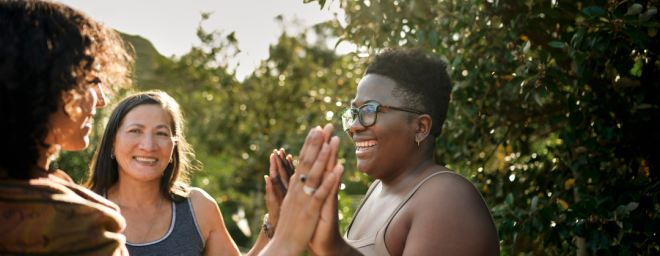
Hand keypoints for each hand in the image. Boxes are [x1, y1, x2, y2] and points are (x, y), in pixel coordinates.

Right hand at [259, 127, 342, 255]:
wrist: (283, 246)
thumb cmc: (288, 227)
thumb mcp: (287, 204)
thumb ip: (287, 189)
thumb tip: (284, 176)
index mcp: (294, 187)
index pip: (302, 161)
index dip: (309, 144)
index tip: (316, 129)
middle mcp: (298, 189)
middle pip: (307, 162)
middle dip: (316, 143)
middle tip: (323, 125)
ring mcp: (304, 199)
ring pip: (314, 174)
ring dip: (323, 156)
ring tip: (331, 140)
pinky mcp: (310, 211)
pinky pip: (321, 193)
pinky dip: (329, 181)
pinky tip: (338, 169)